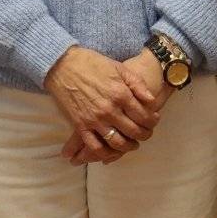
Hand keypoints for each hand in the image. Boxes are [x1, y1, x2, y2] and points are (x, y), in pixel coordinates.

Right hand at [45, 45, 162, 161]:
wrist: (63, 65)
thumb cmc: (92, 63)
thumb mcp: (119, 67)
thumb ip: (137, 84)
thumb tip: (152, 100)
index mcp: (121, 94)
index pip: (144, 116)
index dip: (152, 121)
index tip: (154, 120)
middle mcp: (110, 110)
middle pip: (134, 131)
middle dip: (144, 135)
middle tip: (146, 134)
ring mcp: (94, 120)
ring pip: (117, 142)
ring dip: (128, 147)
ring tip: (132, 144)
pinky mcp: (80, 125)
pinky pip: (94, 146)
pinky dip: (104, 153)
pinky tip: (111, 151)